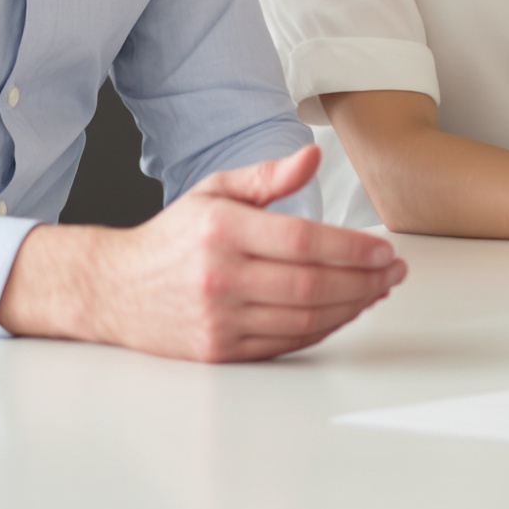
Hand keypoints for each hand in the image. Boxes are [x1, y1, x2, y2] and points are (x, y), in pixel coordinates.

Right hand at [0, 144, 405, 360]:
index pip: (302, 240)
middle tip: (393, 273)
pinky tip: (343, 312)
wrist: (116, 290)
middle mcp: (220, 277)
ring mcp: (220, 320)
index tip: (384, 250)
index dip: (351, 248)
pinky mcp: (221, 351)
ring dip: (351, 307)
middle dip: (364, 281)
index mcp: (221, 231)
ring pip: (305, 320)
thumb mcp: (214, 192)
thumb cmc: (172, 239)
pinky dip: (323, 330)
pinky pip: (287, 343)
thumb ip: (267, 176)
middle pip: (311, 285)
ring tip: (376, 291)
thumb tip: (312, 156)